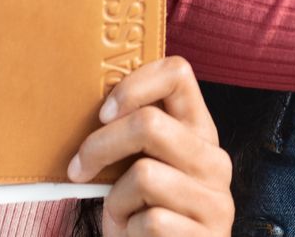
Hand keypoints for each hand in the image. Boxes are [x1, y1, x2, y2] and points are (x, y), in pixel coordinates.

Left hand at [68, 57, 232, 236]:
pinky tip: (135, 236)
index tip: (103, 113)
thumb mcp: (145, 168)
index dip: (134, 85)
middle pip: (149, 124)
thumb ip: (136, 139)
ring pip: (143, 175)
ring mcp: (215, 200)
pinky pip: (149, 220)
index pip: (178, 74)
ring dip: (115, 200)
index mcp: (200, 132)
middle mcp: (215, 160)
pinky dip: (128, 230)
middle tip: (79, 169)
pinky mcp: (205, 236)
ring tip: (120, 215)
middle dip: (100, 146)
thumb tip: (95, 110)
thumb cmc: (145, 214)